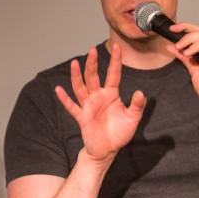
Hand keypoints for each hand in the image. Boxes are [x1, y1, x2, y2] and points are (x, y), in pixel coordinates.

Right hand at [54, 43, 146, 162]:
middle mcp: (98, 97)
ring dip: (77, 76)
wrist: (108, 150)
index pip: (113, 74)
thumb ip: (136, 105)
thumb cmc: (120, 133)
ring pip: (81, 87)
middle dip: (93, 64)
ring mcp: (89, 106)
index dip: (115, 60)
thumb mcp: (133, 118)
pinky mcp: (82, 117)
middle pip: (94, 77)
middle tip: (92, 50)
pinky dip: (65, 98)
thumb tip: (140, 92)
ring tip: (75, 63)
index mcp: (111, 94)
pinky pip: (72, 106)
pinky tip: (58, 89)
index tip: (117, 46)